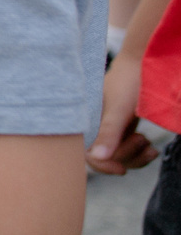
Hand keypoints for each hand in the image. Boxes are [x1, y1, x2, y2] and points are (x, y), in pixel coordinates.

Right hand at [92, 53, 159, 175]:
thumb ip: (108, 133)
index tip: (122, 169)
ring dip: (136, 156)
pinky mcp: (120, 127)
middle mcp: (93, 125)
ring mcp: (108, 127)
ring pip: (118, 155)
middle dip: (127, 156)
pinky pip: (126, 149)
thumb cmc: (129, 83)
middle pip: (105, 157)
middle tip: (142, 141)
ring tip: (149, 145)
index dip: (103, 165)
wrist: (144, 65)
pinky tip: (150, 147)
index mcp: (85, 121)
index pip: (87, 154)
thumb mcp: (120, 110)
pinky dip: (140, 152)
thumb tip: (97, 157)